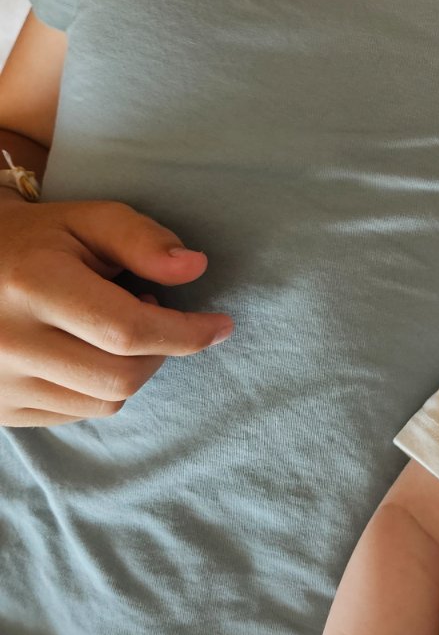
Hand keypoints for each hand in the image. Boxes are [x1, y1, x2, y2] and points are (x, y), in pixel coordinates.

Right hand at [0, 196, 231, 425]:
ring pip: (104, 402)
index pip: (128, 330)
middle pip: (121, 376)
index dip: (186, 333)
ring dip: (132, 369)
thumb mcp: (87, 221)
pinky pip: (77, 413)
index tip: (221, 325)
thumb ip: (142, 239)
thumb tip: (194, 267)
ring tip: (112, 327)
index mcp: (33, 285)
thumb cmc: (37, 241)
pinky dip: (100, 386)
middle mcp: (9, 341)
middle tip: (150, 311)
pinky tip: (86, 351)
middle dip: (161, 350)